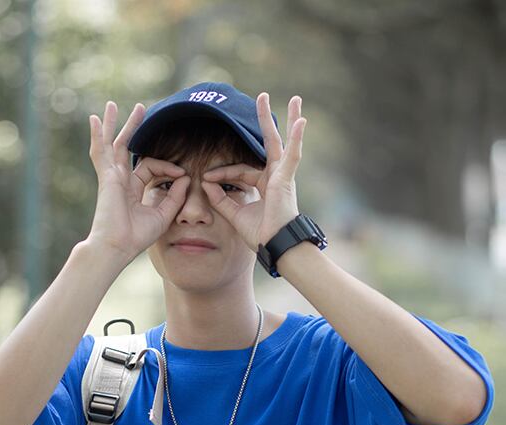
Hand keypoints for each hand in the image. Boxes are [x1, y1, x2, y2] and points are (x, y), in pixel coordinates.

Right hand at [85, 100, 190, 266]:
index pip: (151, 167)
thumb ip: (175, 197)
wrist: (117, 247)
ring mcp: (111, 178)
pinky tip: (95, 119)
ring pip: (112, 145)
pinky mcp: (106, 177)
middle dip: (134, 128)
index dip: (169, 168)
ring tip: (113, 105)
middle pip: (126, 149)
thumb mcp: (163, 215)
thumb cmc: (137, 237)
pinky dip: (97, 135)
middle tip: (140, 109)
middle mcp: (120, 181)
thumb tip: (187, 178)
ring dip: (114, 124)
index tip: (184, 175)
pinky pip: (100, 152)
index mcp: (132, 190)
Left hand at [200, 93, 306, 251]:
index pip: (239, 171)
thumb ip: (221, 200)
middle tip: (263, 97)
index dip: (221, 173)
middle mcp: (275, 177)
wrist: (274, 246)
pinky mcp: (286, 179)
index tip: (206, 178)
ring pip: (282, 142)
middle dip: (264, 121)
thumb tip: (205, 183)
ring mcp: (282, 176)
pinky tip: (300, 121)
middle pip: (268, 144)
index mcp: (264, 185)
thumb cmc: (260, 235)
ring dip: (287, 119)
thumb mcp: (235, 215)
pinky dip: (296, 139)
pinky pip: (292, 155)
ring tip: (294, 99)